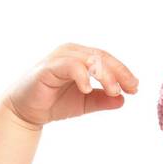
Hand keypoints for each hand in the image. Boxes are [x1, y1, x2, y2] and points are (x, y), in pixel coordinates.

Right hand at [3, 44, 138, 127]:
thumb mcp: (85, 103)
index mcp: (81, 57)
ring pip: (89, 59)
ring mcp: (59, 57)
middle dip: (119, 72)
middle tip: (131, 89)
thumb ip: (103, 100)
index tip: (135, 89)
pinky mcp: (48, 67)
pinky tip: (88, 90)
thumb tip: (123, 101)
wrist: (27, 111)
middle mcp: (71, 52)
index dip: (123, 72)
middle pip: (101, 56)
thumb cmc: (54, 103)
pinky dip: (81, 76)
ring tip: (114, 91)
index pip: (107, 59)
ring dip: (105, 75)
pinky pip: (70, 66)